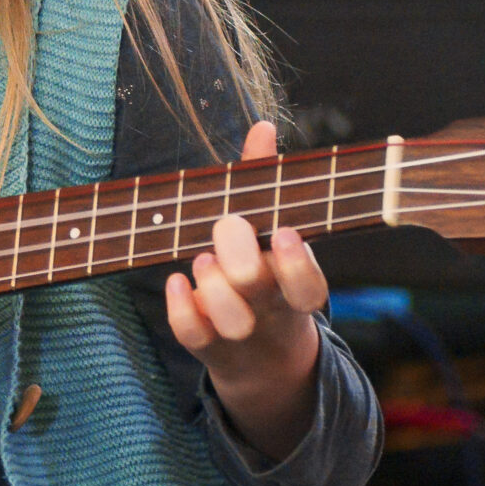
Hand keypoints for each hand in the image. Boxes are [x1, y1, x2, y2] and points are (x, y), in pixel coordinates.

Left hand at [163, 121, 328, 461]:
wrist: (265, 359)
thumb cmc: (266, 274)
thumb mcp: (274, 235)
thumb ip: (265, 183)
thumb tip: (264, 126)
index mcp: (295, 283)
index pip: (309, 283)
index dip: (298, 262)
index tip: (285, 233)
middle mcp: (270, 308)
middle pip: (260, 288)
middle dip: (242, 259)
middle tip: (228, 230)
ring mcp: (241, 332)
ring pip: (231, 320)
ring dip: (214, 287)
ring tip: (202, 259)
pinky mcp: (210, 347)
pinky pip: (194, 337)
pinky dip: (182, 309)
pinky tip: (175, 282)